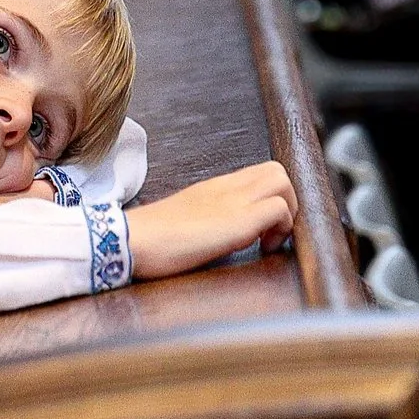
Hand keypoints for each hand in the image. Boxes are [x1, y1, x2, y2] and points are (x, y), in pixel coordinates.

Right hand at [125, 159, 295, 279]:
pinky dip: (280, 229)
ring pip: (283, 182)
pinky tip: (260, 248)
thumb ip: (205, 217)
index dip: (270, 197)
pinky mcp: (237, 222)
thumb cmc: (150, 238)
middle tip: (270, 232)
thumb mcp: (184, 218)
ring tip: (267, 240)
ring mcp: (232, 202)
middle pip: (277, 170)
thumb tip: (216, 232)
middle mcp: (226, 188)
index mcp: (214, 187)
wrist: (131, 240)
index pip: (257, 172)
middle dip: (286, 202)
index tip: (261, 229)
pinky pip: (278, 209)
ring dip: (287, 214)